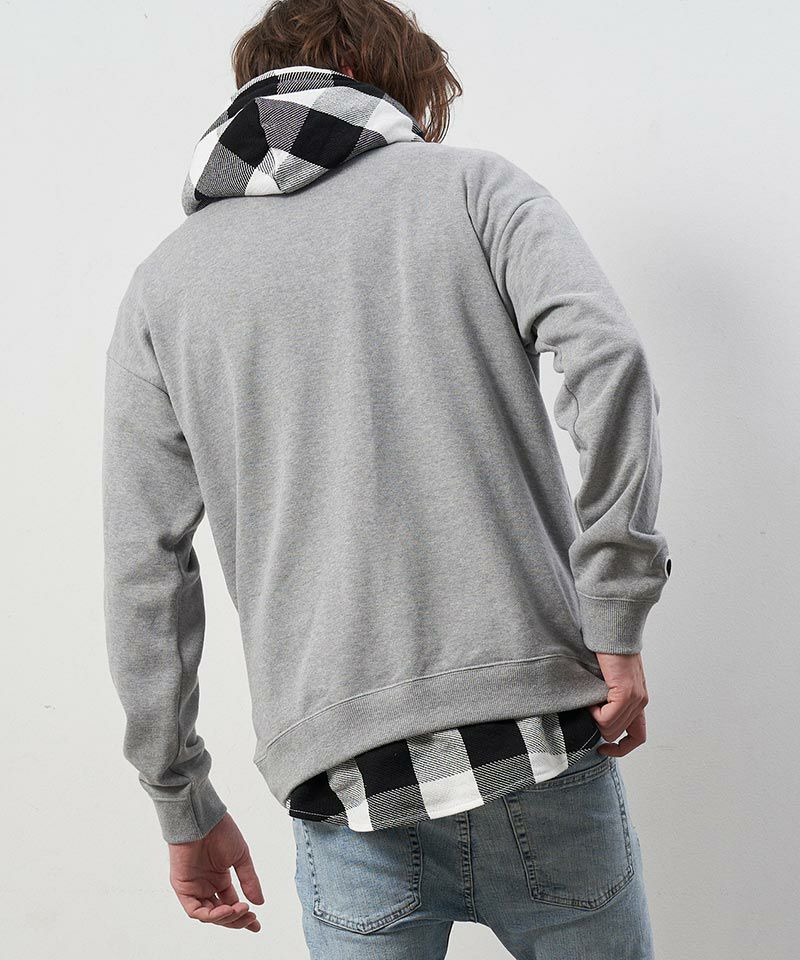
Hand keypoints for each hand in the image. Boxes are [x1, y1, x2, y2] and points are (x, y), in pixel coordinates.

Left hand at [169, 813, 263, 932]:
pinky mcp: (183, 887)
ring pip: (208, 914)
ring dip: (225, 917)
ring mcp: (194, 887)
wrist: (203, 818)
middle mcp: (206, 885)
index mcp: (220, 878)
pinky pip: (194, 910)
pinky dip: (210, 914)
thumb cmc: (221, 831)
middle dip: (236, 919)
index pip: (232, 903)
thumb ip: (249, 880)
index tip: (257, 924)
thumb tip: (260, 902)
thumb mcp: (240, 857)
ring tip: (240, 910)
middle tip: (251, 919)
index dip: (243, 916)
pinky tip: (225, 910)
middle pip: (221, 913)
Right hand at [588, 652, 648, 757]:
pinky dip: (594, 713)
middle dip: (598, 726)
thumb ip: (610, 697)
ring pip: (610, 728)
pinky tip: (589, 699)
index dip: (620, 749)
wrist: (613, 632)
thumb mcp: (612, 680)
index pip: (638, 737)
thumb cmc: (608, 651)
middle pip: (616, 734)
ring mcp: (635, 699)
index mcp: (639, 701)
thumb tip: (595, 714)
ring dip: (595, 718)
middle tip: (588, 708)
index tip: (603, 749)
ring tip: (589, 699)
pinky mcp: (625, 693)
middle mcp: (640, 702)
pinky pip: (607, 718)